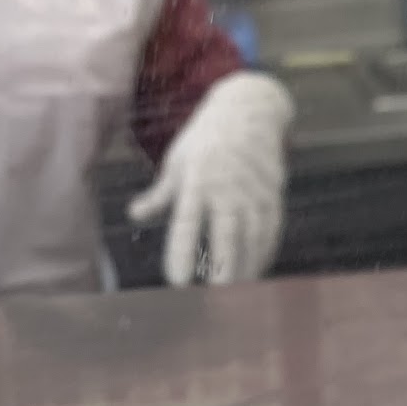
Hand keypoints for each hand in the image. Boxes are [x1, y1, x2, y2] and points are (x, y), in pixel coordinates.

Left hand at [128, 72, 292, 286]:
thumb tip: (134, 214)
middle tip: (217, 297)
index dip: (182, 253)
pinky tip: (255, 271)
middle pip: (227, 234)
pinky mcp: (273, 192)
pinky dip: (264, 253)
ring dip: (246, 267)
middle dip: (224, 267)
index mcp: (196, 180)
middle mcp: (226, 186)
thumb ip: (159, 194)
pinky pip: (271, 229)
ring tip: (236, 294)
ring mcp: (253, 190)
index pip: (186, 223)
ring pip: (253, 237)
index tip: (178, 282)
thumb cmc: (204, 139)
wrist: (248, 108)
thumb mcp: (177, 160)